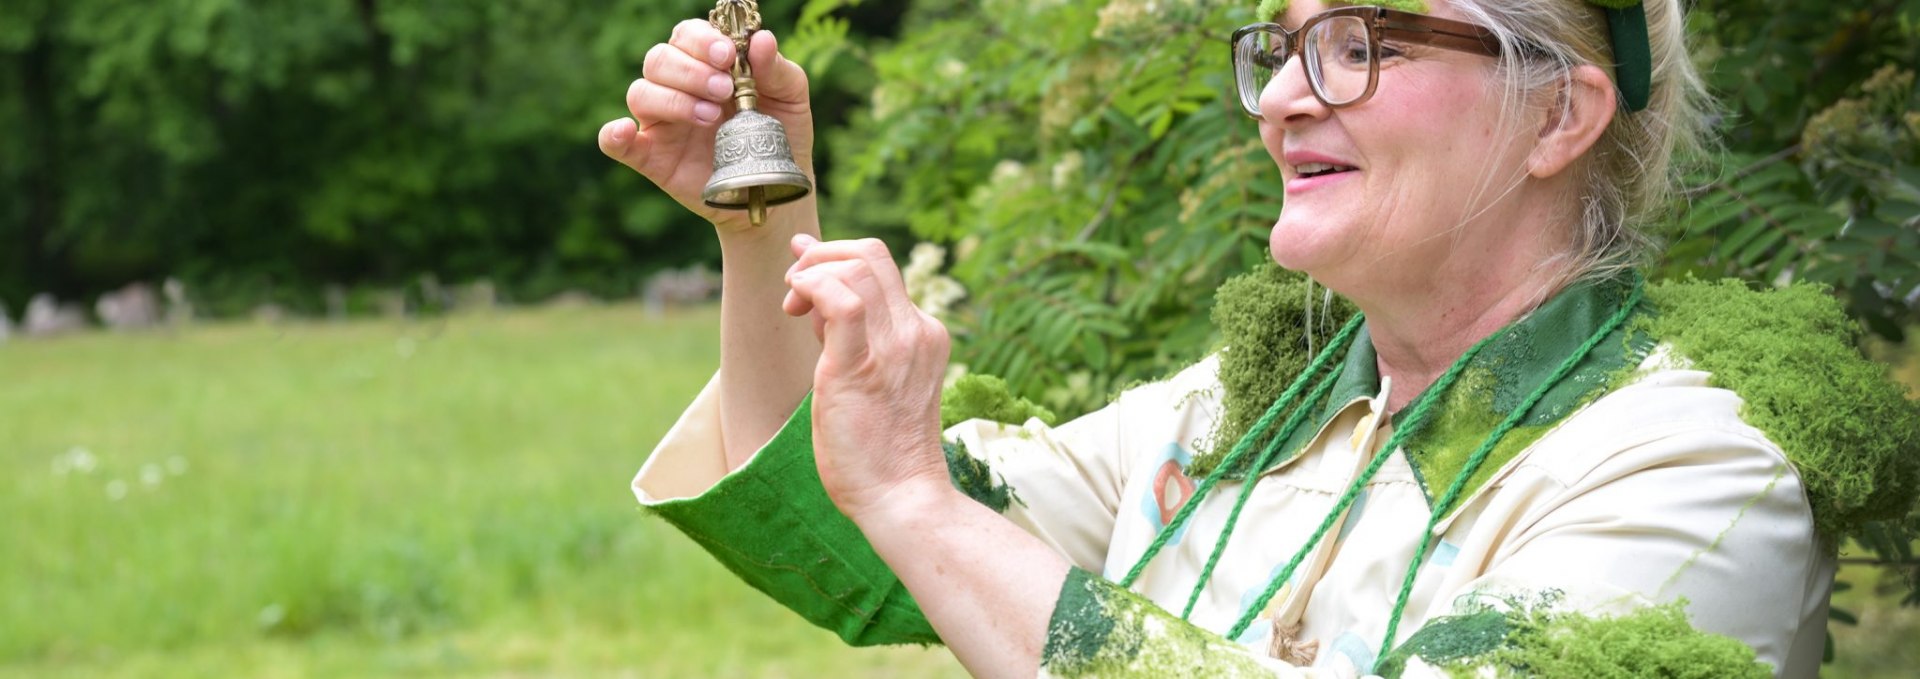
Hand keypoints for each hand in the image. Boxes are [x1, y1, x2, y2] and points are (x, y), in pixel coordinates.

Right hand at [598, 20, 813, 233]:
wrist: (777, 188)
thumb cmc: (780, 135)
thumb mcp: (791, 98)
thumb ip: (777, 69)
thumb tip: (762, 39)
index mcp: (706, 65)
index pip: (687, 35)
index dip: (702, 40)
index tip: (727, 56)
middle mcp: (677, 87)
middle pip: (659, 59)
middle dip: (690, 71)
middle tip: (723, 90)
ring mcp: (662, 123)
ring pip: (640, 93)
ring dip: (672, 99)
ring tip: (710, 118)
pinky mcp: (653, 158)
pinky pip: (619, 144)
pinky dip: (613, 135)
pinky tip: (625, 131)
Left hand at [782, 235, 952, 520]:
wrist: (900, 497)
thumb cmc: (879, 448)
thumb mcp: (871, 378)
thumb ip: (850, 333)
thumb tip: (812, 291)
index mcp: (924, 333)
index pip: (880, 267)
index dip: (834, 261)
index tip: (804, 281)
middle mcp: (916, 332)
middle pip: (871, 253)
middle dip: (820, 257)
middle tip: (793, 291)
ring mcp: (895, 347)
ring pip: (857, 266)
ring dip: (811, 272)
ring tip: (792, 306)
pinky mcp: (862, 367)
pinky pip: (840, 301)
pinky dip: (811, 288)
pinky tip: (795, 308)